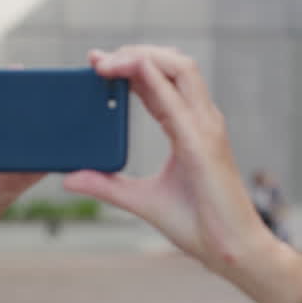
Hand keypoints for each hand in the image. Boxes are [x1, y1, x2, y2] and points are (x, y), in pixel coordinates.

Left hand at [62, 46, 285, 286]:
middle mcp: (201, 121)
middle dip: (135, 51)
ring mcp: (205, 129)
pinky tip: (130, 69)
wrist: (232, 251)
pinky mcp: (202, 145)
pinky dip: (153, 79)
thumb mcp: (142, 199)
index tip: (97, 64)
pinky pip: (176, 101)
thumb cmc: (199, 225)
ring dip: (141, 56)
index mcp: (190, 128)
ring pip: (180, 68)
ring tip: (107, 62)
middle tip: (97, 59)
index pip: (162, 81)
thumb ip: (107, 186)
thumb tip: (69, 178)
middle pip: (173, 64)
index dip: (131, 65)